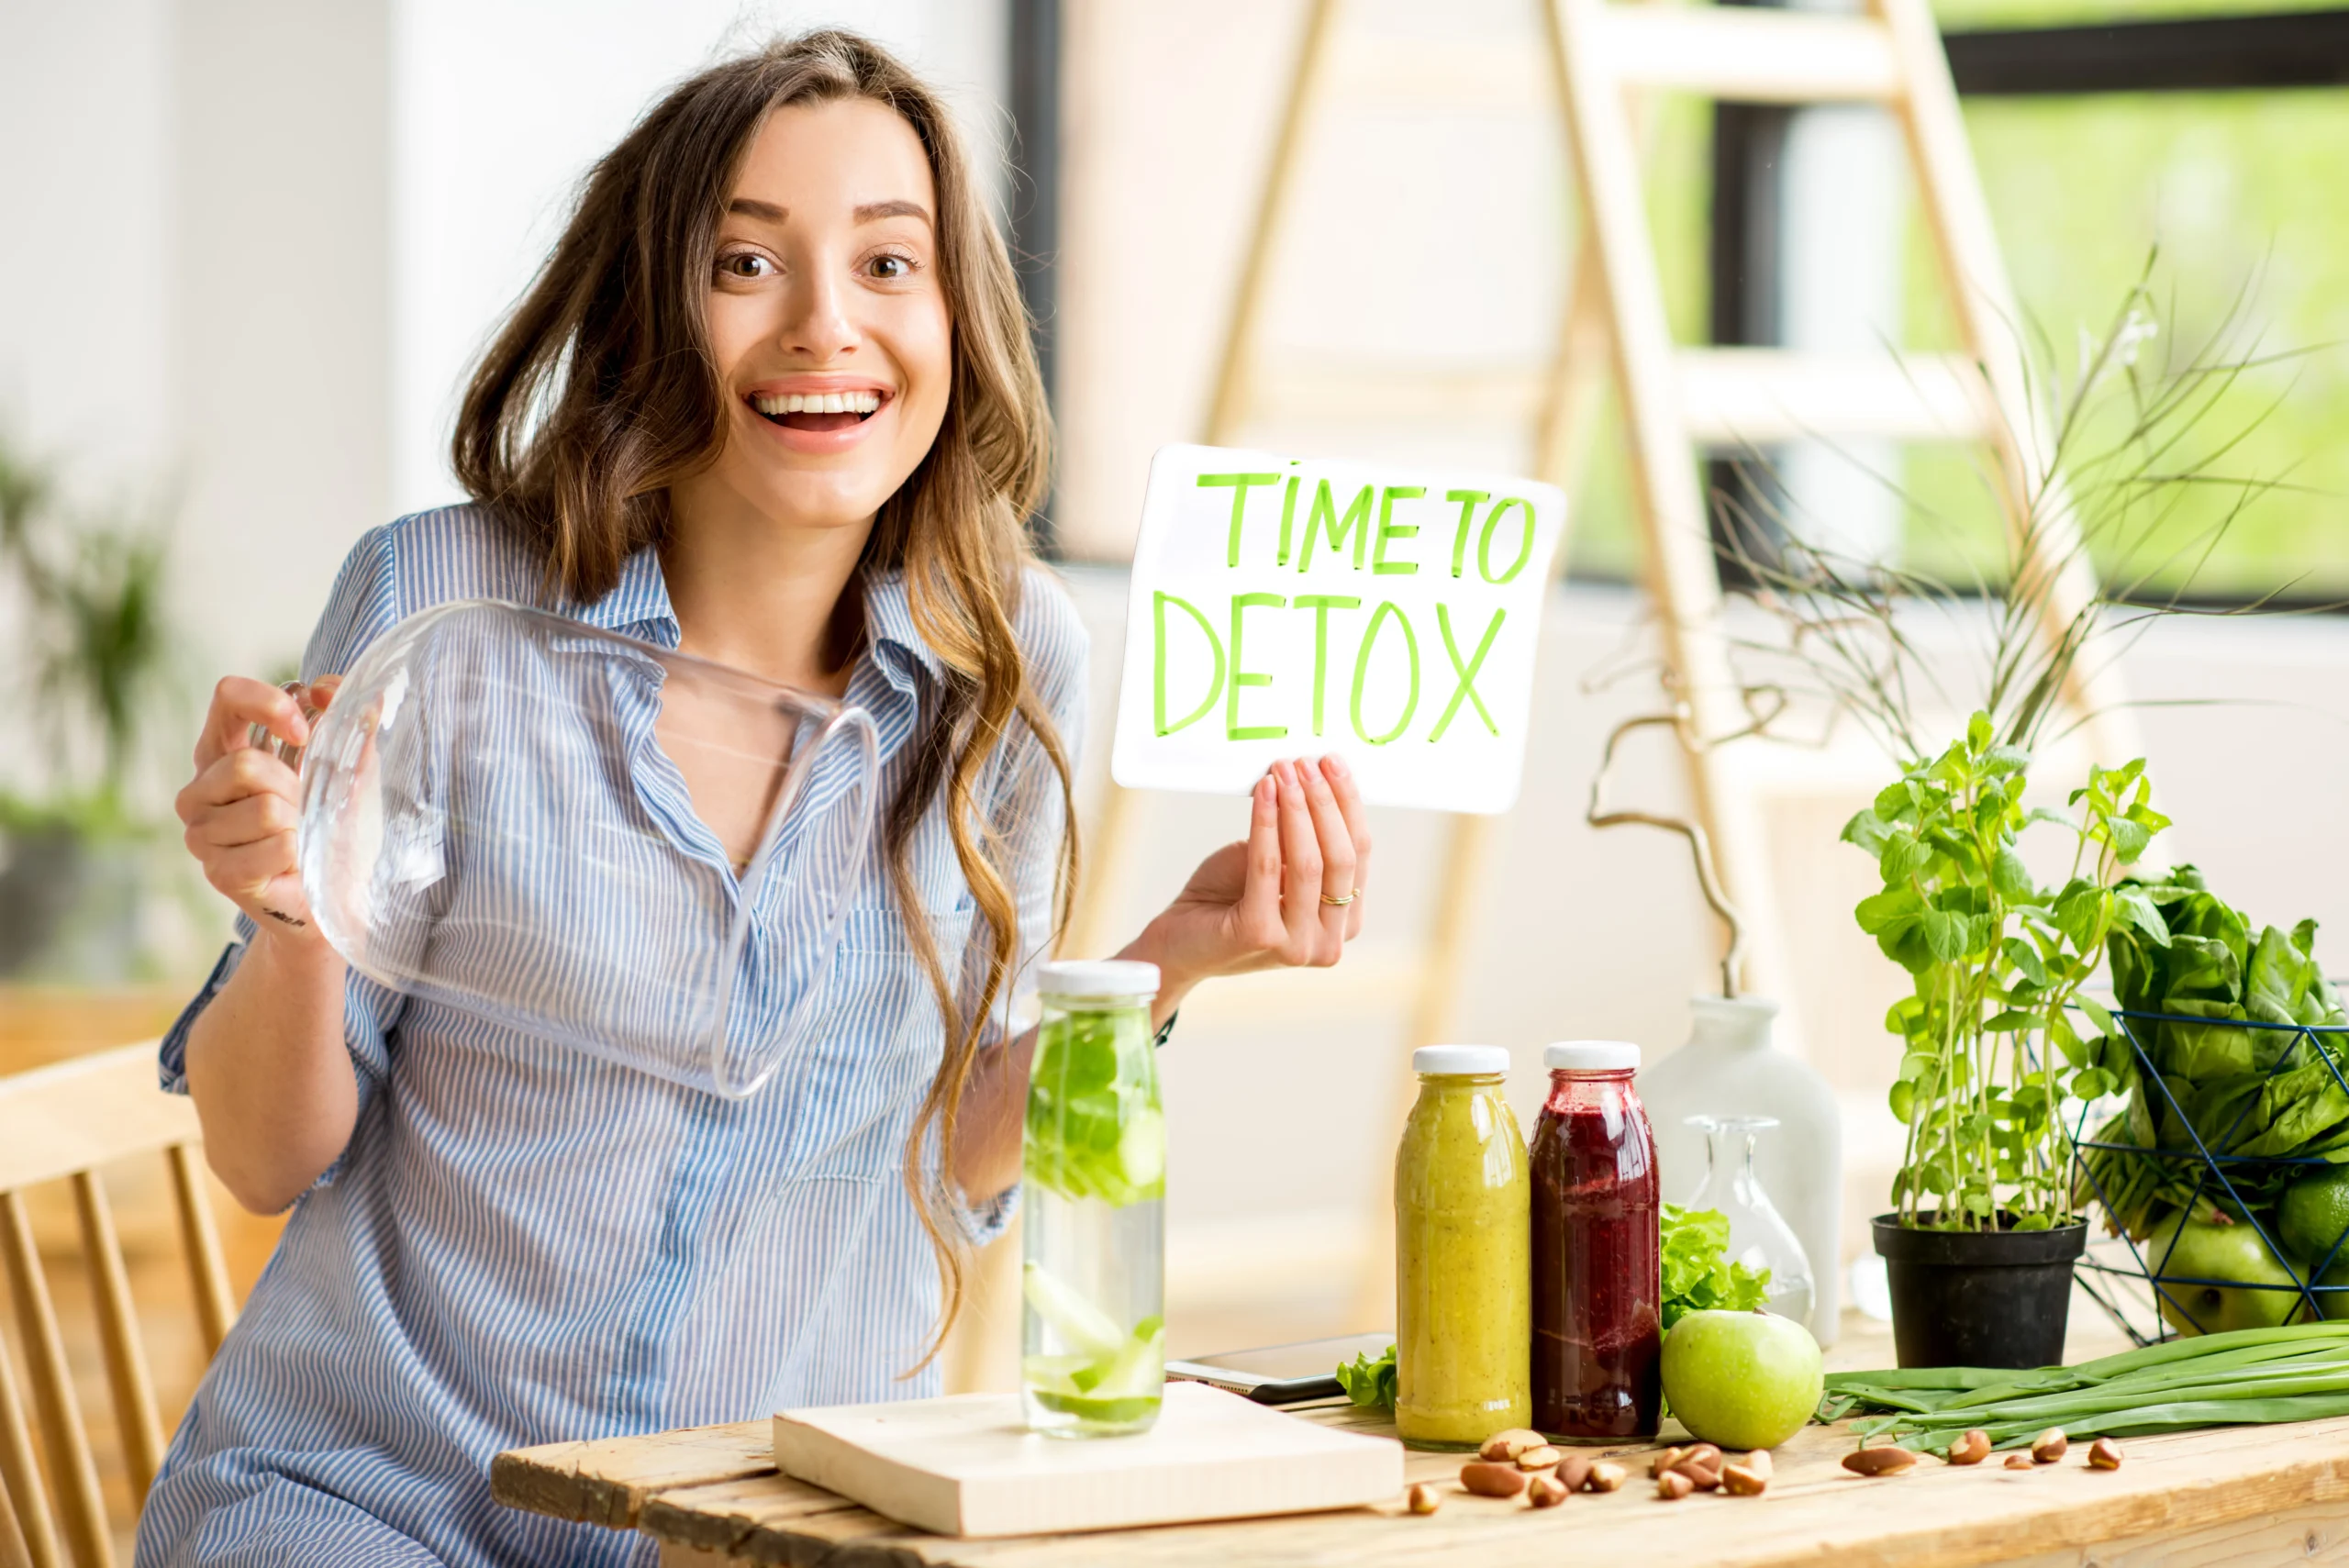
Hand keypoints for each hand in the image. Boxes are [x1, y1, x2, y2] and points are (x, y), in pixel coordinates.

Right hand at [175, 675, 340, 938]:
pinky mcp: (218, 872)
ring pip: (264, 809)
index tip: (302, 730)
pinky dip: (301, 852)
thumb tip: (332, 687)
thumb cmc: (334, 825)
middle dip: (293, 788)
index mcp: (224, 751)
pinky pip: (275, 846)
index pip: (226, 697)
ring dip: (300, 824)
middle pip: (245, 766)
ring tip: (299, 839)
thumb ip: (347, 723)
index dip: (266, 704)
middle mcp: (200, 789)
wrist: (337, 895)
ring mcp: (201, 833)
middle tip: (305, 812)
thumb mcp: (351, 767)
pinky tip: (294, 863)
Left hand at [1120, 754, 1369, 1014]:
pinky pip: (1268, 866)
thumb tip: (1312, 779)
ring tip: (1283, 771)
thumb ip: (1299, 837)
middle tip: (1306, 762)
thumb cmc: (1227, 899)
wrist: (1179, 943)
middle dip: (1324, 802)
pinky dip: (1265, 823)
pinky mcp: (1260, 936)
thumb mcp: (1275, 864)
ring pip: (1309, 862)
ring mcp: (1297, 946)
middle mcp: (1329, 943)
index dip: (1347, 804)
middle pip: (1341, 858)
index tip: (1331, 763)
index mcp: (1345, 923)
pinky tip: (1263, 792)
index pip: (1358, 853)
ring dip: (1296, 807)